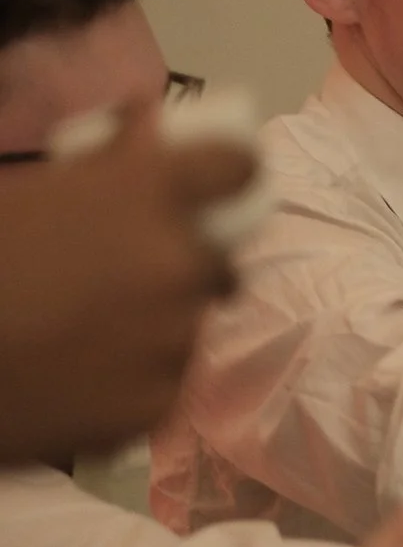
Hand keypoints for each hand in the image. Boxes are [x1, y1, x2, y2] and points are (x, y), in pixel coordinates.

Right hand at [0, 104, 254, 461]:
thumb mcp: (23, 193)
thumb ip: (98, 172)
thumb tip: (146, 137)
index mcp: (145, 193)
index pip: (237, 167)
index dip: (227, 174)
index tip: (215, 186)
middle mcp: (176, 263)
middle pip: (216, 262)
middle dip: (182, 267)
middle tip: (125, 278)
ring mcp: (168, 341)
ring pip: (184, 328)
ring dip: (149, 327)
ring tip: (72, 334)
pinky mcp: (149, 409)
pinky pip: (155, 386)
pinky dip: (124, 383)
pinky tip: (65, 379)